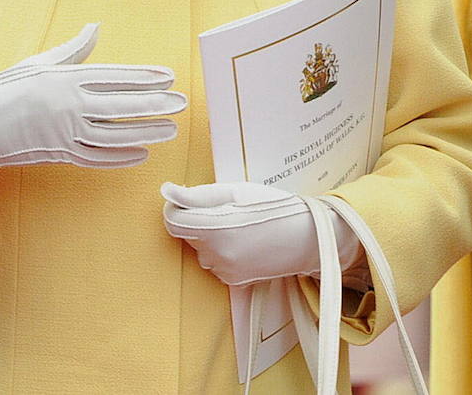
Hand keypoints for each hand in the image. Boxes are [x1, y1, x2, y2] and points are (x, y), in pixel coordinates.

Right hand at [0, 23, 185, 212]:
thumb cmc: (9, 89)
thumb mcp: (40, 63)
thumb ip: (73, 50)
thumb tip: (95, 27)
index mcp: (65, 80)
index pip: (115, 77)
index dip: (144, 76)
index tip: (168, 76)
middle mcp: (68, 107)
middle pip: (120, 106)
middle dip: (154, 105)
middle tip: (180, 103)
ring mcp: (65, 134)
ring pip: (115, 135)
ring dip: (145, 133)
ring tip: (170, 130)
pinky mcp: (61, 155)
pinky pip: (97, 158)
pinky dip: (121, 157)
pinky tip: (141, 153)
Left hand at [161, 181, 360, 286]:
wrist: (305, 237)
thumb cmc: (272, 207)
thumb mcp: (235, 191)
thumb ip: (197, 194)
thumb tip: (166, 191)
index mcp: (212, 228)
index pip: (172, 221)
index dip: (177, 207)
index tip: (190, 199)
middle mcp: (215, 254)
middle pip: (187, 234)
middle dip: (198, 220)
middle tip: (227, 209)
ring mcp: (223, 271)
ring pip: (200, 250)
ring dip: (209, 237)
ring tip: (238, 225)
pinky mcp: (233, 281)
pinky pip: (215, 263)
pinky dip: (222, 252)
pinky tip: (243, 242)